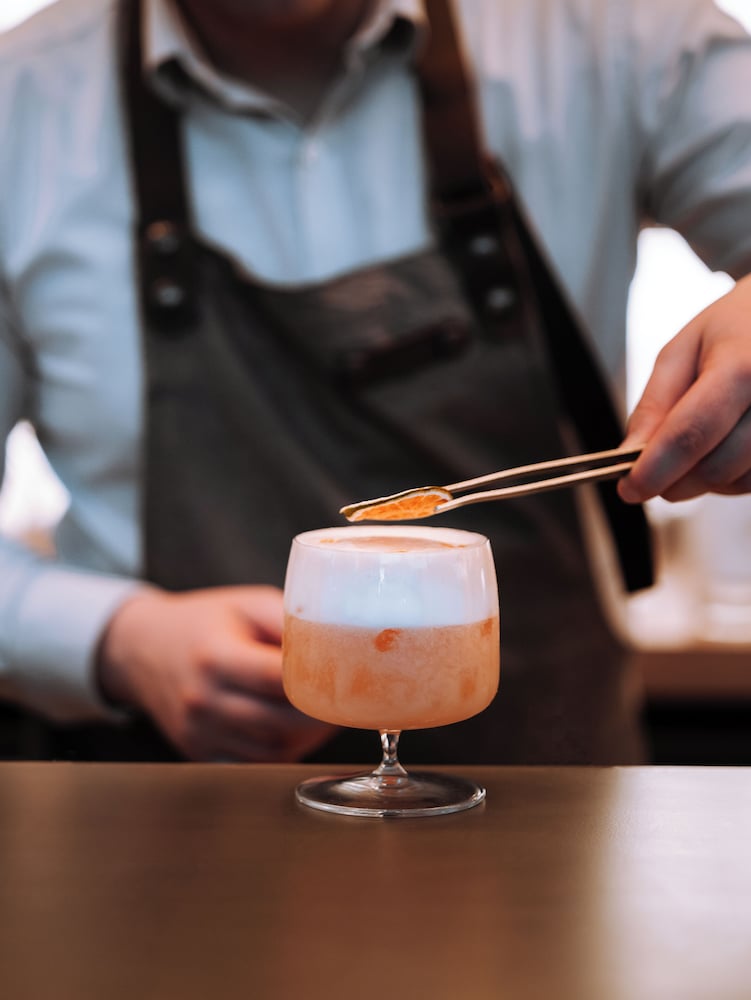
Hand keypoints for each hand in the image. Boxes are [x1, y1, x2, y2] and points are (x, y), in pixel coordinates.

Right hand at [96, 585, 336, 761]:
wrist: (142, 647)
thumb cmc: (205, 621)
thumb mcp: (247, 604)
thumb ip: (290, 620)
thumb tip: (340, 638)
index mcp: (215, 656)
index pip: (279, 681)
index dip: (321, 685)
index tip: (350, 681)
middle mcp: (203, 699)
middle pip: (280, 722)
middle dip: (321, 716)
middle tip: (348, 703)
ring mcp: (198, 731)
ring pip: (271, 749)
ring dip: (306, 737)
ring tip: (326, 715)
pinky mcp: (198, 751)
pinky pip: (253, 763)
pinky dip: (281, 751)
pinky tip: (296, 729)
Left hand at [619, 273, 750, 503]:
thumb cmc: (737, 327)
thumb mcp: (683, 350)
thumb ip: (654, 405)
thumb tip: (630, 455)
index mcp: (744, 367)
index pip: (691, 434)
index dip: (655, 470)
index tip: (630, 488)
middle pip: (715, 468)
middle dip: (675, 480)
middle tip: (655, 468)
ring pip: (736, 483)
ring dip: (705, 479)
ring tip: (701, 440)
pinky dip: (732, 476)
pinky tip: (728, 445)